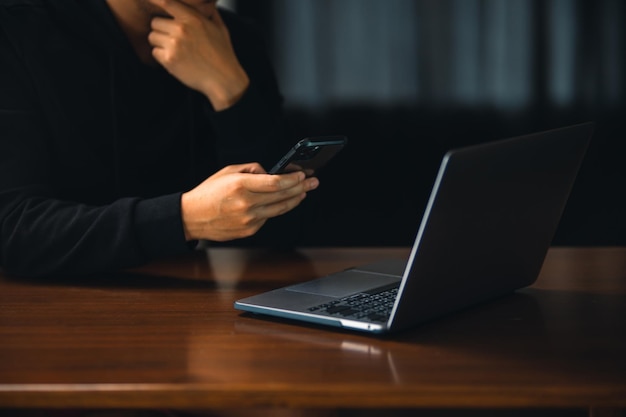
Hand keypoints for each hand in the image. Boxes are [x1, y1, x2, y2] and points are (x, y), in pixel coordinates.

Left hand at [147, 0, 249, 110]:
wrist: (224, 80)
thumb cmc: (223, 55)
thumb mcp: (220, 29)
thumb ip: (210, 13)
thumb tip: (207, 3)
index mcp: (193, 18)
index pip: (166, 2)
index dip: (156, 2)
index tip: (153, 5)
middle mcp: (182, 29)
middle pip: (155, 22)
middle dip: (161, 30)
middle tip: (173, 40)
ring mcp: (174, 44)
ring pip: (152, 37)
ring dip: (160, 44)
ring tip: (175, 51)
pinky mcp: (169, 60)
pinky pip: (154, 52)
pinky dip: (162, 57)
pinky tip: (176, 61)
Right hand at [180, 163, 319, 241]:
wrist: (192, 218)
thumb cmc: (208, 193)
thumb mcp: (228, 172)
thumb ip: (252, 169)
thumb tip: (270, 172)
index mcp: (241, 186)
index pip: (275, 182)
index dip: (293, 179)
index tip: (302, 176)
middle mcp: (246, 203)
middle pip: (282, 196)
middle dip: (301, 188)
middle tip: (313, 183)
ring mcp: (249, 219)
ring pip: (279, 209)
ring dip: (295, 200)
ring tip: (304, 193)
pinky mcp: (249, 230)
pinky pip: (268, 218)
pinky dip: (276, 209)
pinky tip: (282, 203)